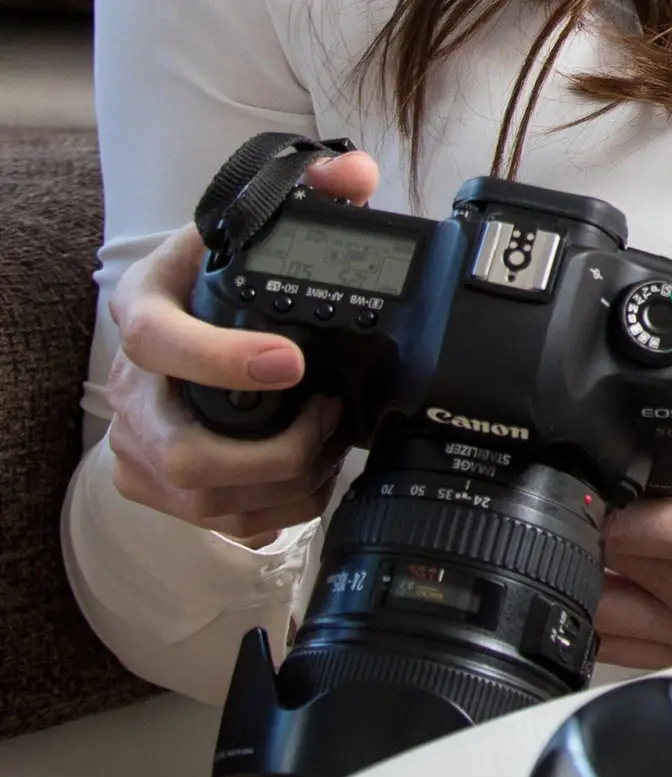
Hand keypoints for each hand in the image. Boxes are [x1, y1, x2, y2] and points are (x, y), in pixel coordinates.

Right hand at [104, 151, 380, 544]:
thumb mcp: (242, 227)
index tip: (291, 360)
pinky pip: (228, 523)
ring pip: (211, 500)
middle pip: (187, 454)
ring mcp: (141, 451)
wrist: (173, 333)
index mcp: (142, 314)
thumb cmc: (208, 285)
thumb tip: (356, 175)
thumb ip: (306, 192)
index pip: (160, 342)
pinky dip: (281, 508)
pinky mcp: (163, 492)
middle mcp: (132, 391)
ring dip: (289, 482)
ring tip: (331, 444)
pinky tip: (310, 477)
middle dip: (277, 452)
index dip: (224, 359)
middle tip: (329, 419)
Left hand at [596, 371, 671, 667]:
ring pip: (610, 625)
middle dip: (590, 538)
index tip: (602, 476)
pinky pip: (636, 653)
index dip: (597, 500)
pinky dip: (617, 619)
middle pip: (604, 577)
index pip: (620, 533)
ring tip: (612, 540)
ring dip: (597, 582)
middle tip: (603, 501)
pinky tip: (625, 580)